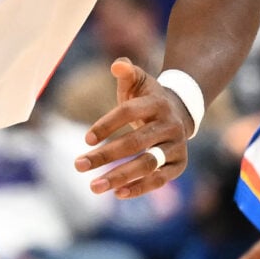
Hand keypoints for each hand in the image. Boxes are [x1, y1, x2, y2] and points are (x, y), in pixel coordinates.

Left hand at [75, 58, 190, 197]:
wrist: (181, 113)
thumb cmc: (149, 98)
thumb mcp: (139, 82)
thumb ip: (127, 71)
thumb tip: (118, 64)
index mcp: (157, 103)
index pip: (129, 113)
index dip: (107, 125)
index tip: (86, 139)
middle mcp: (170, 125)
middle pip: (136, 142)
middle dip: (105, 155)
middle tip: (78, 165)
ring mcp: (177, 146)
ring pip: (148, 164)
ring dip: (120, 176)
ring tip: (93, 186)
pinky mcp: (179, 164)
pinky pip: (160, 179)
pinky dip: (140, 188)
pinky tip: (117, 194)